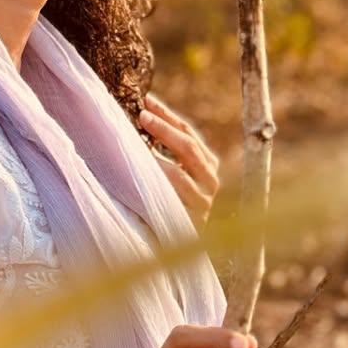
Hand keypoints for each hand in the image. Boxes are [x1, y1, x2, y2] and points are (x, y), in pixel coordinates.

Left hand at [138, 93, 219, 228]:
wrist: (172, 246)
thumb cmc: (166, 202)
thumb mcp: (168, 174)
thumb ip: (162, 151)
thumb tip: (140, 118)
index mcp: (207, 163)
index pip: (188, 133)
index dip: (168, 116)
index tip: (147, 101)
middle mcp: (210, 179)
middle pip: (189, 147)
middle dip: (164, 129)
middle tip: (142, 115)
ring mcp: (204, 199)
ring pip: (179, 173)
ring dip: (156, 156)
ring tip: (137, 142)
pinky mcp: (193, 218)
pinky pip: (172, 196)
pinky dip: (157, 182)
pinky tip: (141, 171)